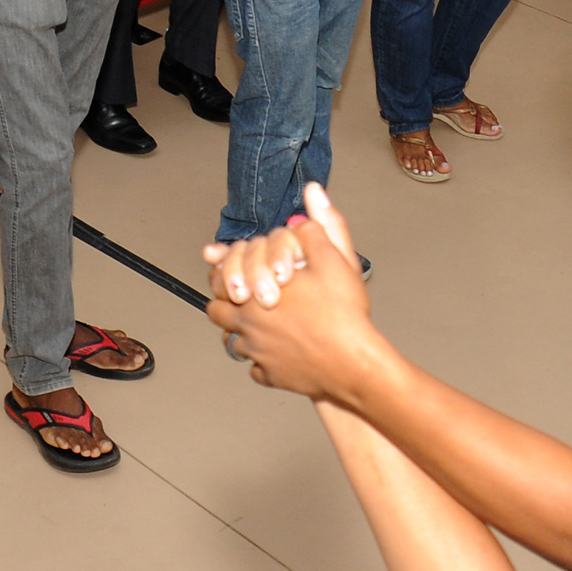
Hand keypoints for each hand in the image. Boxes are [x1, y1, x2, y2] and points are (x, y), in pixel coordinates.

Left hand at [202, 186, 379, 400]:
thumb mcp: (334, 258)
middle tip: (242, 295)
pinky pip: (257, 370)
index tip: (231, 272)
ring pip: (233, 343)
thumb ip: (318, 226)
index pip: (219, 279)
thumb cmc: (342, 312)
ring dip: (242, 332)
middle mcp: (248, 325)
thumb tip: (312, 193)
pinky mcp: (272, 377)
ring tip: (260, 323)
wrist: (354, 364)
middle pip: (217, 312)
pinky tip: (279, 352)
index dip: (223, 271)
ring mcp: (258, 354)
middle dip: (225, 301)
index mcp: (254, 292)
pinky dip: (263, 361)